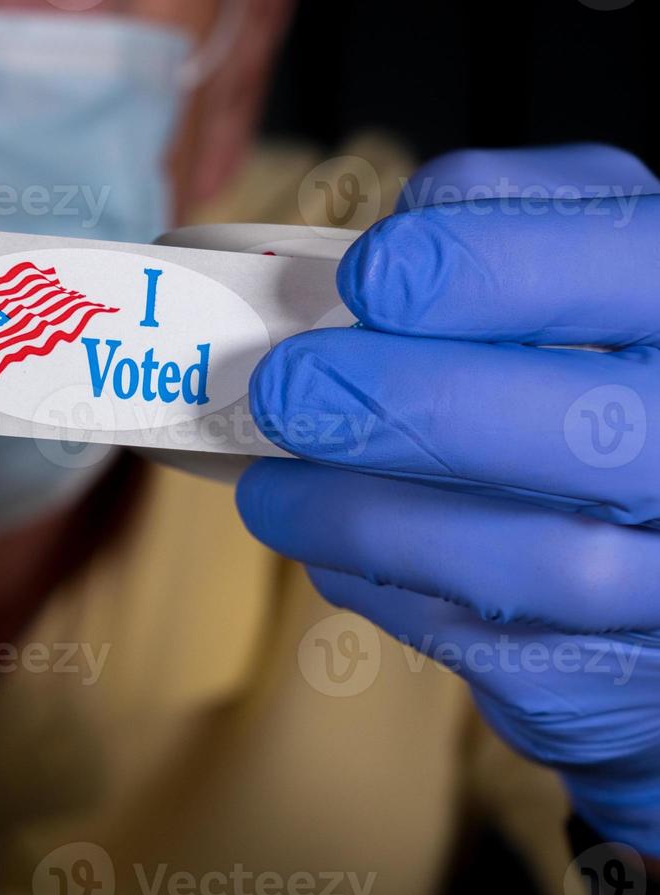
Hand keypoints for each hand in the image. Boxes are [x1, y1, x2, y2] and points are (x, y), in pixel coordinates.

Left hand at [238, 145, 659, 851]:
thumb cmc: (615, 378)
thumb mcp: (600, 263)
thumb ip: (519, 213)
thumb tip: (404, 231)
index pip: (638, 270)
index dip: (493, 268)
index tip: (374, 276)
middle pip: (589, 435)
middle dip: (409, 405)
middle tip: (287, 389)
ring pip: (531, 565)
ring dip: (364, 517)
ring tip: (272, 485)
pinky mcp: (611, 681)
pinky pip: (486, 644)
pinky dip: (381, 585)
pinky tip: (333, 544)